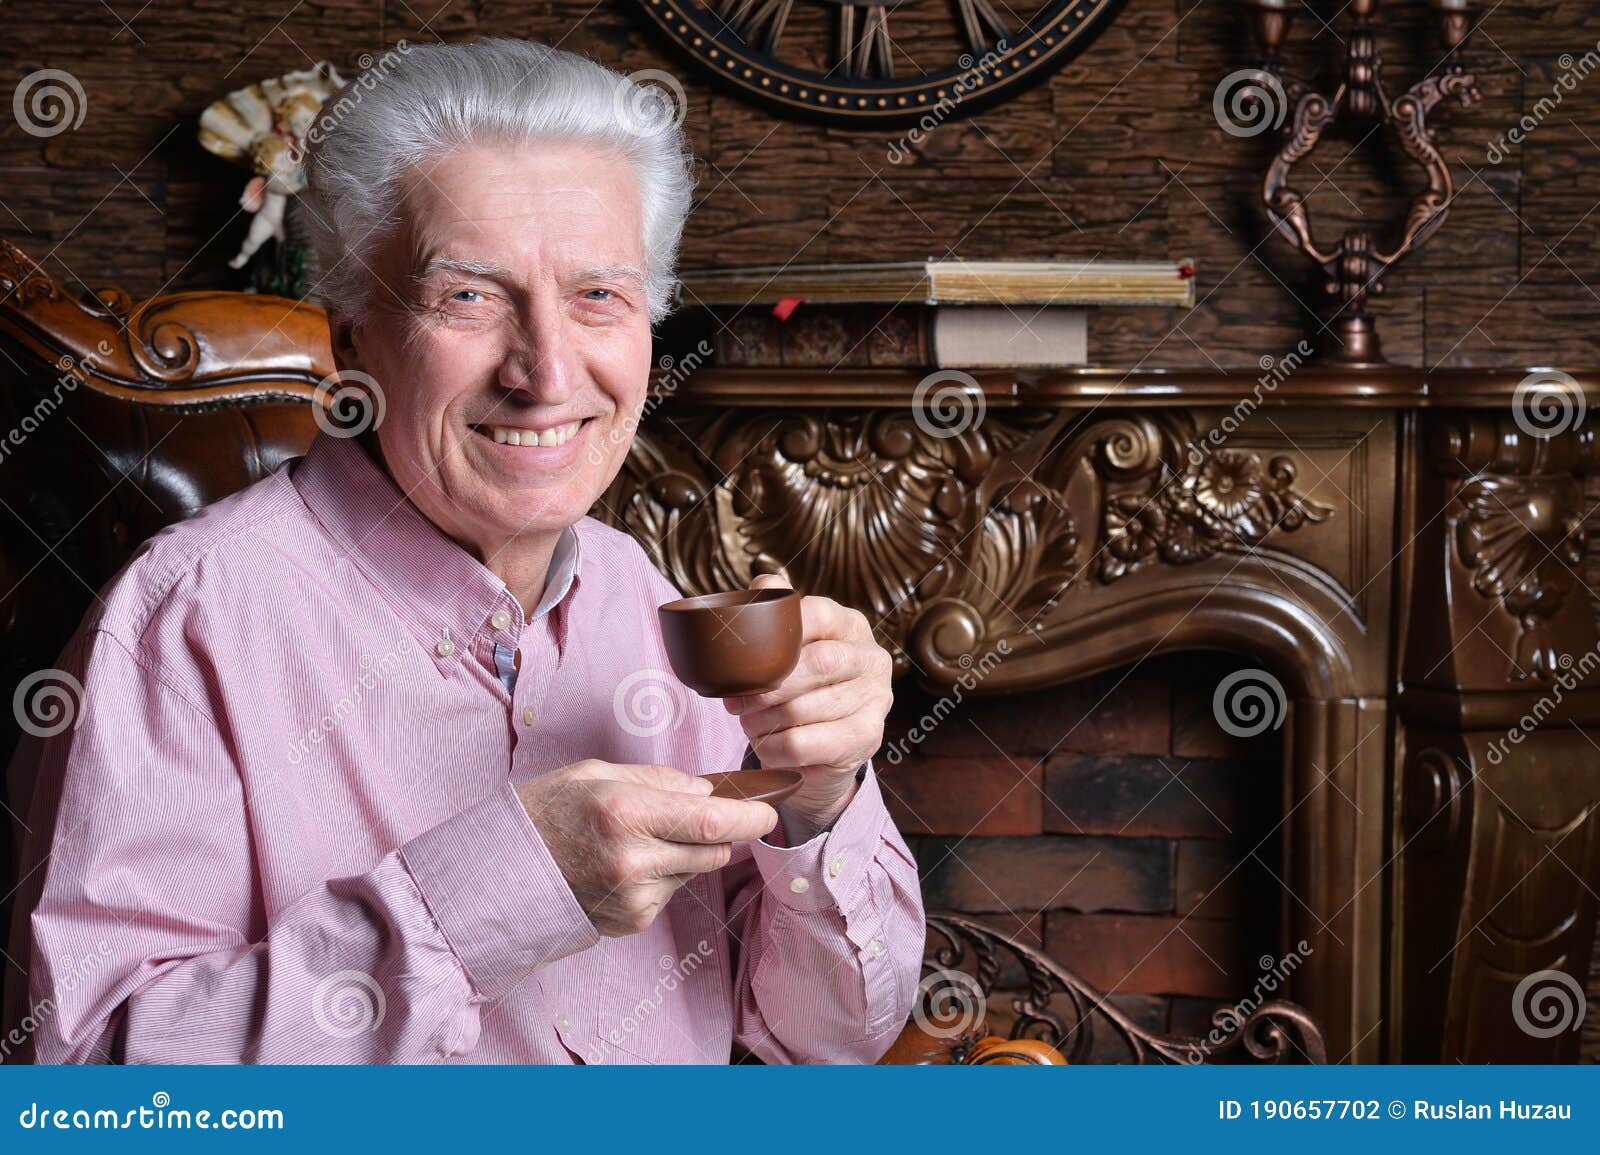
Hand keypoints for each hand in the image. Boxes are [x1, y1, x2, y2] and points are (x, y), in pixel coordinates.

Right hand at [516, 760, 777, 936]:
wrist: (501, 873)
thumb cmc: (547, 812)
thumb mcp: (596, 773)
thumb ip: (659, 779)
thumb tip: (706, 790)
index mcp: (626, 812)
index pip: (710, 822)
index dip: (750, 817)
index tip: (770, 810)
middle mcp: (633, 859)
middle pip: (713, 850)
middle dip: (719, 832)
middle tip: (697, 816)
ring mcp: (633, 897)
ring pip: (694, 871)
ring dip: (684, 853)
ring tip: (640, 840)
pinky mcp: (632, 921)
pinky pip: (670, 892)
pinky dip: (662, 876)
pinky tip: (624, 866)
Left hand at [725, 575, 893, 839]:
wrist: (821, 751)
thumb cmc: (798, 688)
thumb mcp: (787, 649)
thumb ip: (775, 615)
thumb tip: (764, 583)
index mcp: (850, 625)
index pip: (818, 614)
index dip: (780, 631)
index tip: (745, 657)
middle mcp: (873, 658)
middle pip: (817, 662)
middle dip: (766, 686)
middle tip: (735, 700)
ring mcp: (877, 699)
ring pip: (804, 708)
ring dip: (763, 720)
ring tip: (749, 723)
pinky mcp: (868, 738)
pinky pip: (804, 743)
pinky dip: (773, 747)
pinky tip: (766, 745)